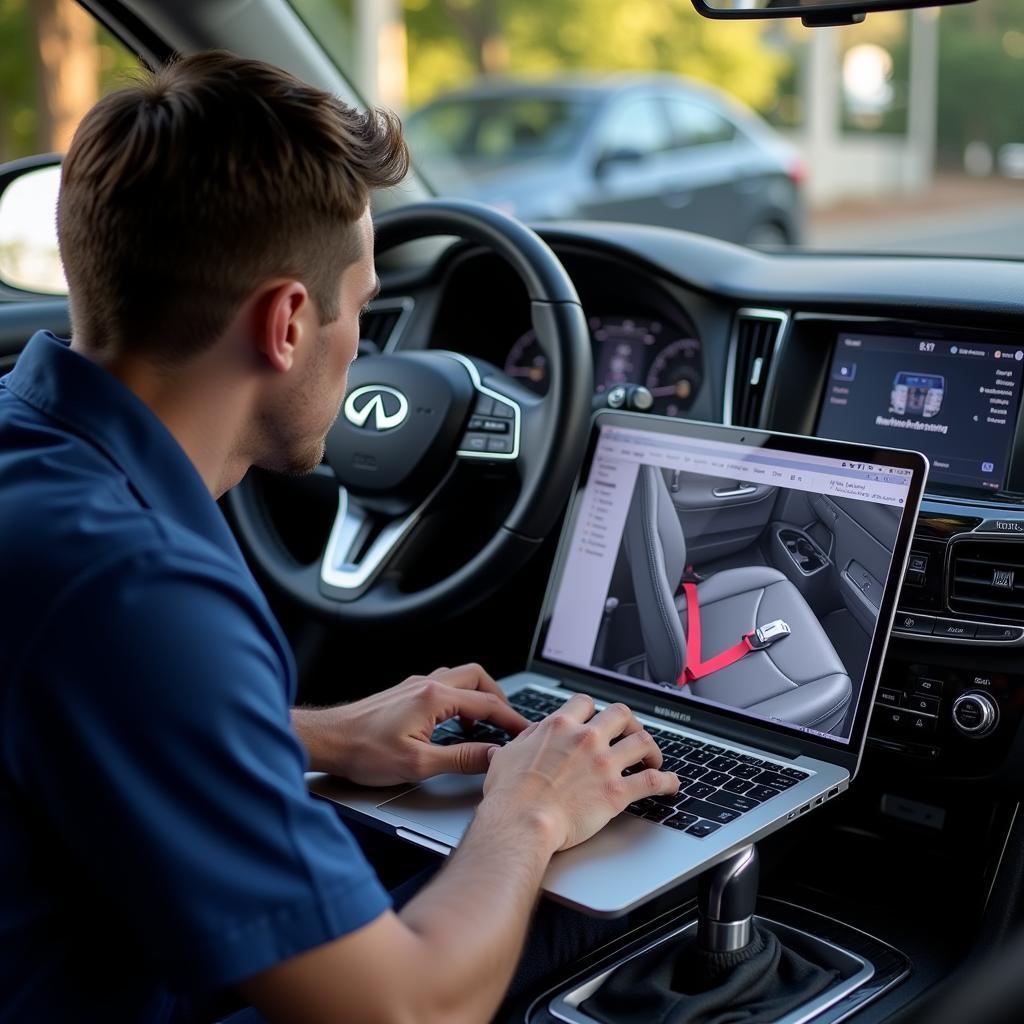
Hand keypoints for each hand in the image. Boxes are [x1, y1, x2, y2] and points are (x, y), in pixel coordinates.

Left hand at [293, 664, 527, 785]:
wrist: (328, 740)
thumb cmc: (363, 752)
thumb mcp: (418, 764)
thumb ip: (461, 758)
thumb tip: (493, 756)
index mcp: (434, 698)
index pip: (486, 704)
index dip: (511, 720)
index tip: (526, 733)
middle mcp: (427, 684)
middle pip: (478, 677)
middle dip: (499, 699)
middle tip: (508, 723)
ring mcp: (415, 686)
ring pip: (460, 678)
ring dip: (478, 698)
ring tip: (484, 726)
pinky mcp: (405, 693)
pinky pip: (444, 686)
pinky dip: (459, 700)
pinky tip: (454, 724)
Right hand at [481, 693, 678, 852]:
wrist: (522, 822)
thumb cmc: (510, 794)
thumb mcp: (507, 754)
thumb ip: (525, 739)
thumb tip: (533, 734)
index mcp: (559, 727)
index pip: (585, 702)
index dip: (593, 710)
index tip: (596, 719)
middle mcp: (586, 739)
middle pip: (621, 714)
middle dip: (629, 723)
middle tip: (630, 734)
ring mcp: (604, 764)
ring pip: (642, 741)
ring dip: (651, 749)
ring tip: (652, 758)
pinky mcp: (617, 792)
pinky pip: (653, 781)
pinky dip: (668, 781)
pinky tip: (672, 783)